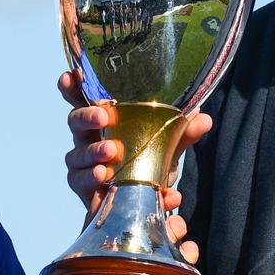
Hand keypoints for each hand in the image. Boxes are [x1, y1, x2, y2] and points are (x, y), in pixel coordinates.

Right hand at [59, 72, 211, 214]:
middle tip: (103, 115)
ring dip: (91, 153)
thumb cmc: (149, 159)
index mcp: (105, 118)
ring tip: (111, 153)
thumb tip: (204, 118)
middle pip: (74, 121)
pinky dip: (93, 181)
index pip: (82, 97)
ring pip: (74, 155)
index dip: (72, 86)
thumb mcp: (170, 143)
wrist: (145, 198)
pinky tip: (107, 181)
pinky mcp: (85, 188)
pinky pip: (81, 183)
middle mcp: (89, 137)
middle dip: (85, 116)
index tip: (70, 76)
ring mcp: (84, 163)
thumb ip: (184, 131)